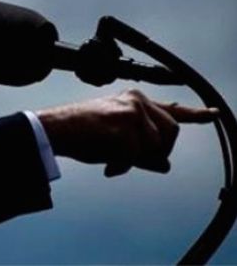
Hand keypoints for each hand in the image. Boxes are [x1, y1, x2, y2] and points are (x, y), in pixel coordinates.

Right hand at [36, 89, 218, 176]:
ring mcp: (132, 114)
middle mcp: (137, 102)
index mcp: (135, 100)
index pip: (171, 109)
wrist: (54, 129)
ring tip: (112, 158)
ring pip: (154, 148)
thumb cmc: (81, 132)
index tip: (212, 113)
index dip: (195, 114)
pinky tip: (108, 164)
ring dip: (135, 160)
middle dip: (156, 151)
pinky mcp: (124, 129)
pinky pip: (135, 158)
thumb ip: (144, 149)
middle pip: (170, 134)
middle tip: (131, 159)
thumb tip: (166, 165)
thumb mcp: (116, 137)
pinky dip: (122, 166)